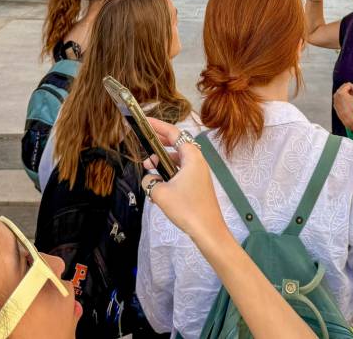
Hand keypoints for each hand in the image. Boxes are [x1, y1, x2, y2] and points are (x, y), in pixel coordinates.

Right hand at [142, 118, 225, 241]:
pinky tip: (158, 187)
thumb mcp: (160, 193)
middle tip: (144, 146)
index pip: (174, 133)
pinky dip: (169, 174)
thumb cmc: (188, 209)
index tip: (145, 121)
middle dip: (158, 145)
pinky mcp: (198, 184)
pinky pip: (181, 172)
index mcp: (192, 157)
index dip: (158, 126)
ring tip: (149, 169)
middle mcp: (198, 161)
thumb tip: (148, 179)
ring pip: (178, 160)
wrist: (208, 230)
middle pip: (176, 145)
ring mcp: (199, 173)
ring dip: (162, 162)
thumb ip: (149, 181)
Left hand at [333, 81, 352, 131]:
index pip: (348, 84)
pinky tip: (348, 103)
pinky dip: (344, 98)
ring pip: (341, 93)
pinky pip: (339, 98)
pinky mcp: (335, 105)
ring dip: (347, 94)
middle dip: (350, 90)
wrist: (349, 120)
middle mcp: (336, 95)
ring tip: (352, 99)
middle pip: (344, 88)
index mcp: (340, 92)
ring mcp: (334, 100)